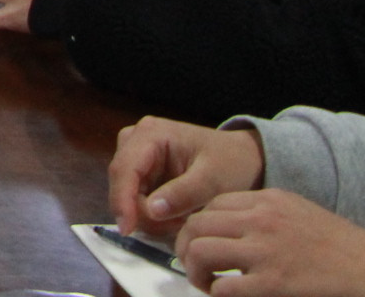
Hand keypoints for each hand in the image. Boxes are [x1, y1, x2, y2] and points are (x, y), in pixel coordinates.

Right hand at [110, 118, 266, 233]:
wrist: (243, 159)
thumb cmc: (231, 163)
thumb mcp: (213, 180)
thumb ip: (183, 194)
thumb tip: (151, 210)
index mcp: (150, 134)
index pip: (124, 168)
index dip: (121, 200)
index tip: (127, 230)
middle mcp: (135, 140)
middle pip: (122, 183)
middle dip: (143, 211)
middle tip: (177, 226)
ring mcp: (136, 155)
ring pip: (126, 194)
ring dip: (150, 215)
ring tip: (182, 219)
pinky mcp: (141, 171)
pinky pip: (135, 198)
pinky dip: (153, 213)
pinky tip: (176, 214)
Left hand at [175, 189, 364, 296]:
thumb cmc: (343, 248)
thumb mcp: (300, 213)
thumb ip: (265, 215)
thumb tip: (229, 229)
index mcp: (269, 200)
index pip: (212, 204)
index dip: (199, 226)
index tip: (200, 242)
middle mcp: (262, 220)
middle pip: (197, 225)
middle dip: (185, 247)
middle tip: (192, 265)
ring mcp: (266, 251)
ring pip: (199, 251)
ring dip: (194, 270)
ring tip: (205, 283)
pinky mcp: (273, 283)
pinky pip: (223, 287)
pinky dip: (217, 293)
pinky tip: (226, 296)